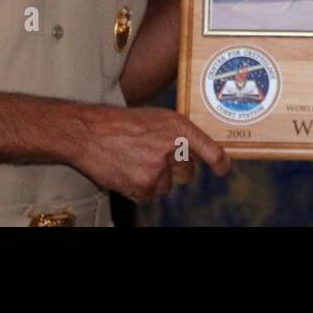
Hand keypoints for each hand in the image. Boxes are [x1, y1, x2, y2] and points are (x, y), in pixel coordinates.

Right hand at [71, 106, 230, 203]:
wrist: (90, 133)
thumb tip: (196, 149)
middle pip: (189, 174)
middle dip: (179, 170)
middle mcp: (172, 149)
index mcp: (179, 127)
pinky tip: (129, 171)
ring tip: (138, 161)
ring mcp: (157, 170)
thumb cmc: (123, 122)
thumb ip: (177, 132)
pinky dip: (142, 188)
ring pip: (168, 187)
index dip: (220, 164)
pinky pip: (150, 196)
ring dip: (157, 179)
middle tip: (160, 159)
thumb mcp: (158, 116)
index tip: (222, 169)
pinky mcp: (141, 187)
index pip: (211, 152)